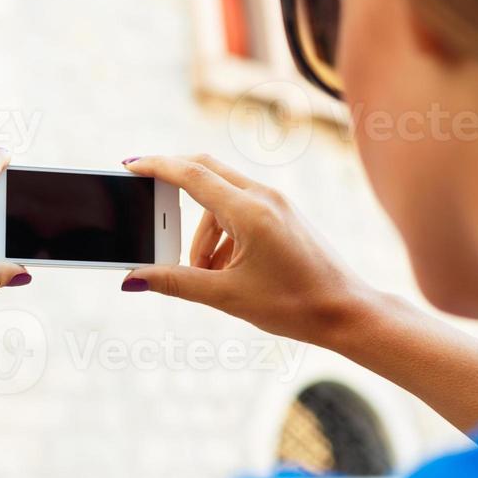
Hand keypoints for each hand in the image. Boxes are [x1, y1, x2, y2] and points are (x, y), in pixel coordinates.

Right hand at [122, 154, 373, 347]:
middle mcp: (264, 197)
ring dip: (201, 229)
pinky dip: (222, 232)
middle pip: (205, 172)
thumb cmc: (294, 306)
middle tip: (148, 200)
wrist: (347, 312)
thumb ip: (176, 283)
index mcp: (249, 211)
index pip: (191, 175)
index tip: (130, 165)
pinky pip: (240, 209)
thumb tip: (133, 278)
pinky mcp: (283, 214)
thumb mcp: (227, 297)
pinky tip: (225, 269)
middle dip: (174, 186)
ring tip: (202, 273)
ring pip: (221, 198)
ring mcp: (276, 203)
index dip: (156, 167)